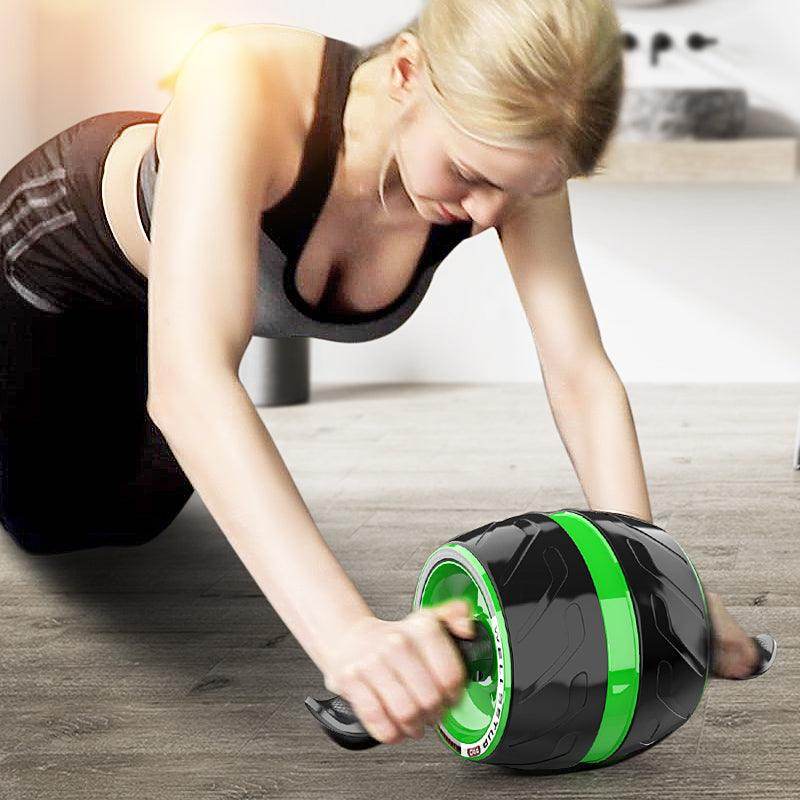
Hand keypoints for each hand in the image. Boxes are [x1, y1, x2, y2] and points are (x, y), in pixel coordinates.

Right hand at [322, 600, 474, 744]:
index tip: (451, 698)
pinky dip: (390, 731)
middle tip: (432, 714)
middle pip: (430, 699)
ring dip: (414, 726)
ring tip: (415, 723)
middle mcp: (397, 643)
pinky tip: (395, 727)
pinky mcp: (351, 680)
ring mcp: (372, 662)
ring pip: (405, 712)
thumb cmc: (395, 638)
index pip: (451, 675)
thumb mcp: (428, 620)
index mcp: (422, 628)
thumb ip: (456, 617)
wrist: (352, 639)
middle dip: (435, 714)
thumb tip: (467, 628)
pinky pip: (377, 719)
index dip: (455, 695)